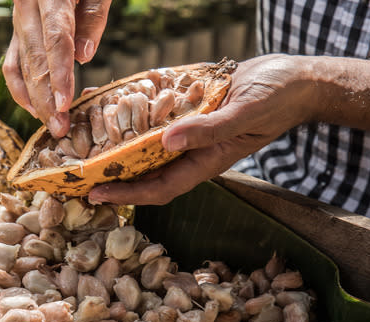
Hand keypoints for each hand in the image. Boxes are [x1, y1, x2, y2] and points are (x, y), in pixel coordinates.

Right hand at [3, 0, 111, 137]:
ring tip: (51, 126)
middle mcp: (26, 8)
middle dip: (46, 98)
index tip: (65, 104)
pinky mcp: (18, 29)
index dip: (59, 74)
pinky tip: (34, 108)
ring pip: (21, 65)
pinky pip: (12, 62)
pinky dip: (20, 87)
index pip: (55, 39)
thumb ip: (91, 15)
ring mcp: (18, 20)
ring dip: (35, 100)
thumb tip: (82, 58)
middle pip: (35, 59)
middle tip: (59, 129)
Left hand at [88, 54, 316, 204]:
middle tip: (75, 173)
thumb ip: (209, 130)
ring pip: (145, 144)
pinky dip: (133, 112)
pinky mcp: (188, 109)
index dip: (127, 195)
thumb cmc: (277, 99)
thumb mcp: (245, 113)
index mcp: (204, 161)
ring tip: (83, 142)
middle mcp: (191, 150)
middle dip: (111, 175)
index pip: (159, 187)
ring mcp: (188, 131)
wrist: (294, 79)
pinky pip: (156, 116)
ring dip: (116, 145)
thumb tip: (168, 142)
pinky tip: (110, 104)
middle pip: (145, 170)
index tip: (95, 194)